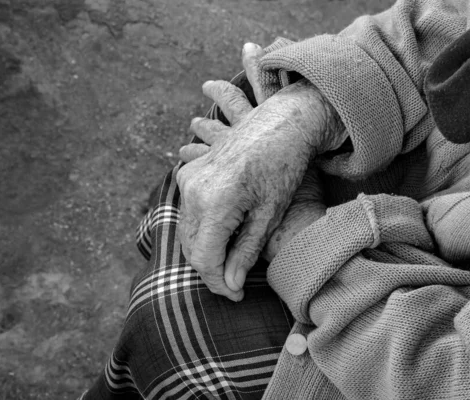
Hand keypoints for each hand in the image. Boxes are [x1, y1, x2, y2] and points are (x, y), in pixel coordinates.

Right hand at [177, 44, 333, 301]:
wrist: (281, 124)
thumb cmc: (283, 169)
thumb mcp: (269, 215)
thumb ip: (245, 252)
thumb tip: (230, 286)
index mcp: (216, 203)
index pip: (205, 260)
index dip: (219, 285)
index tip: (237, 297)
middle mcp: (194, 191)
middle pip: (191, 248)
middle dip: (212, 271)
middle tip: (235, 285)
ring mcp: (188, 179)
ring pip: (186, 233)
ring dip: (205, 252)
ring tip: (231, 264)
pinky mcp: (189, 173)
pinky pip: (187, 213)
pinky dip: (201, 232)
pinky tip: (221, 239)